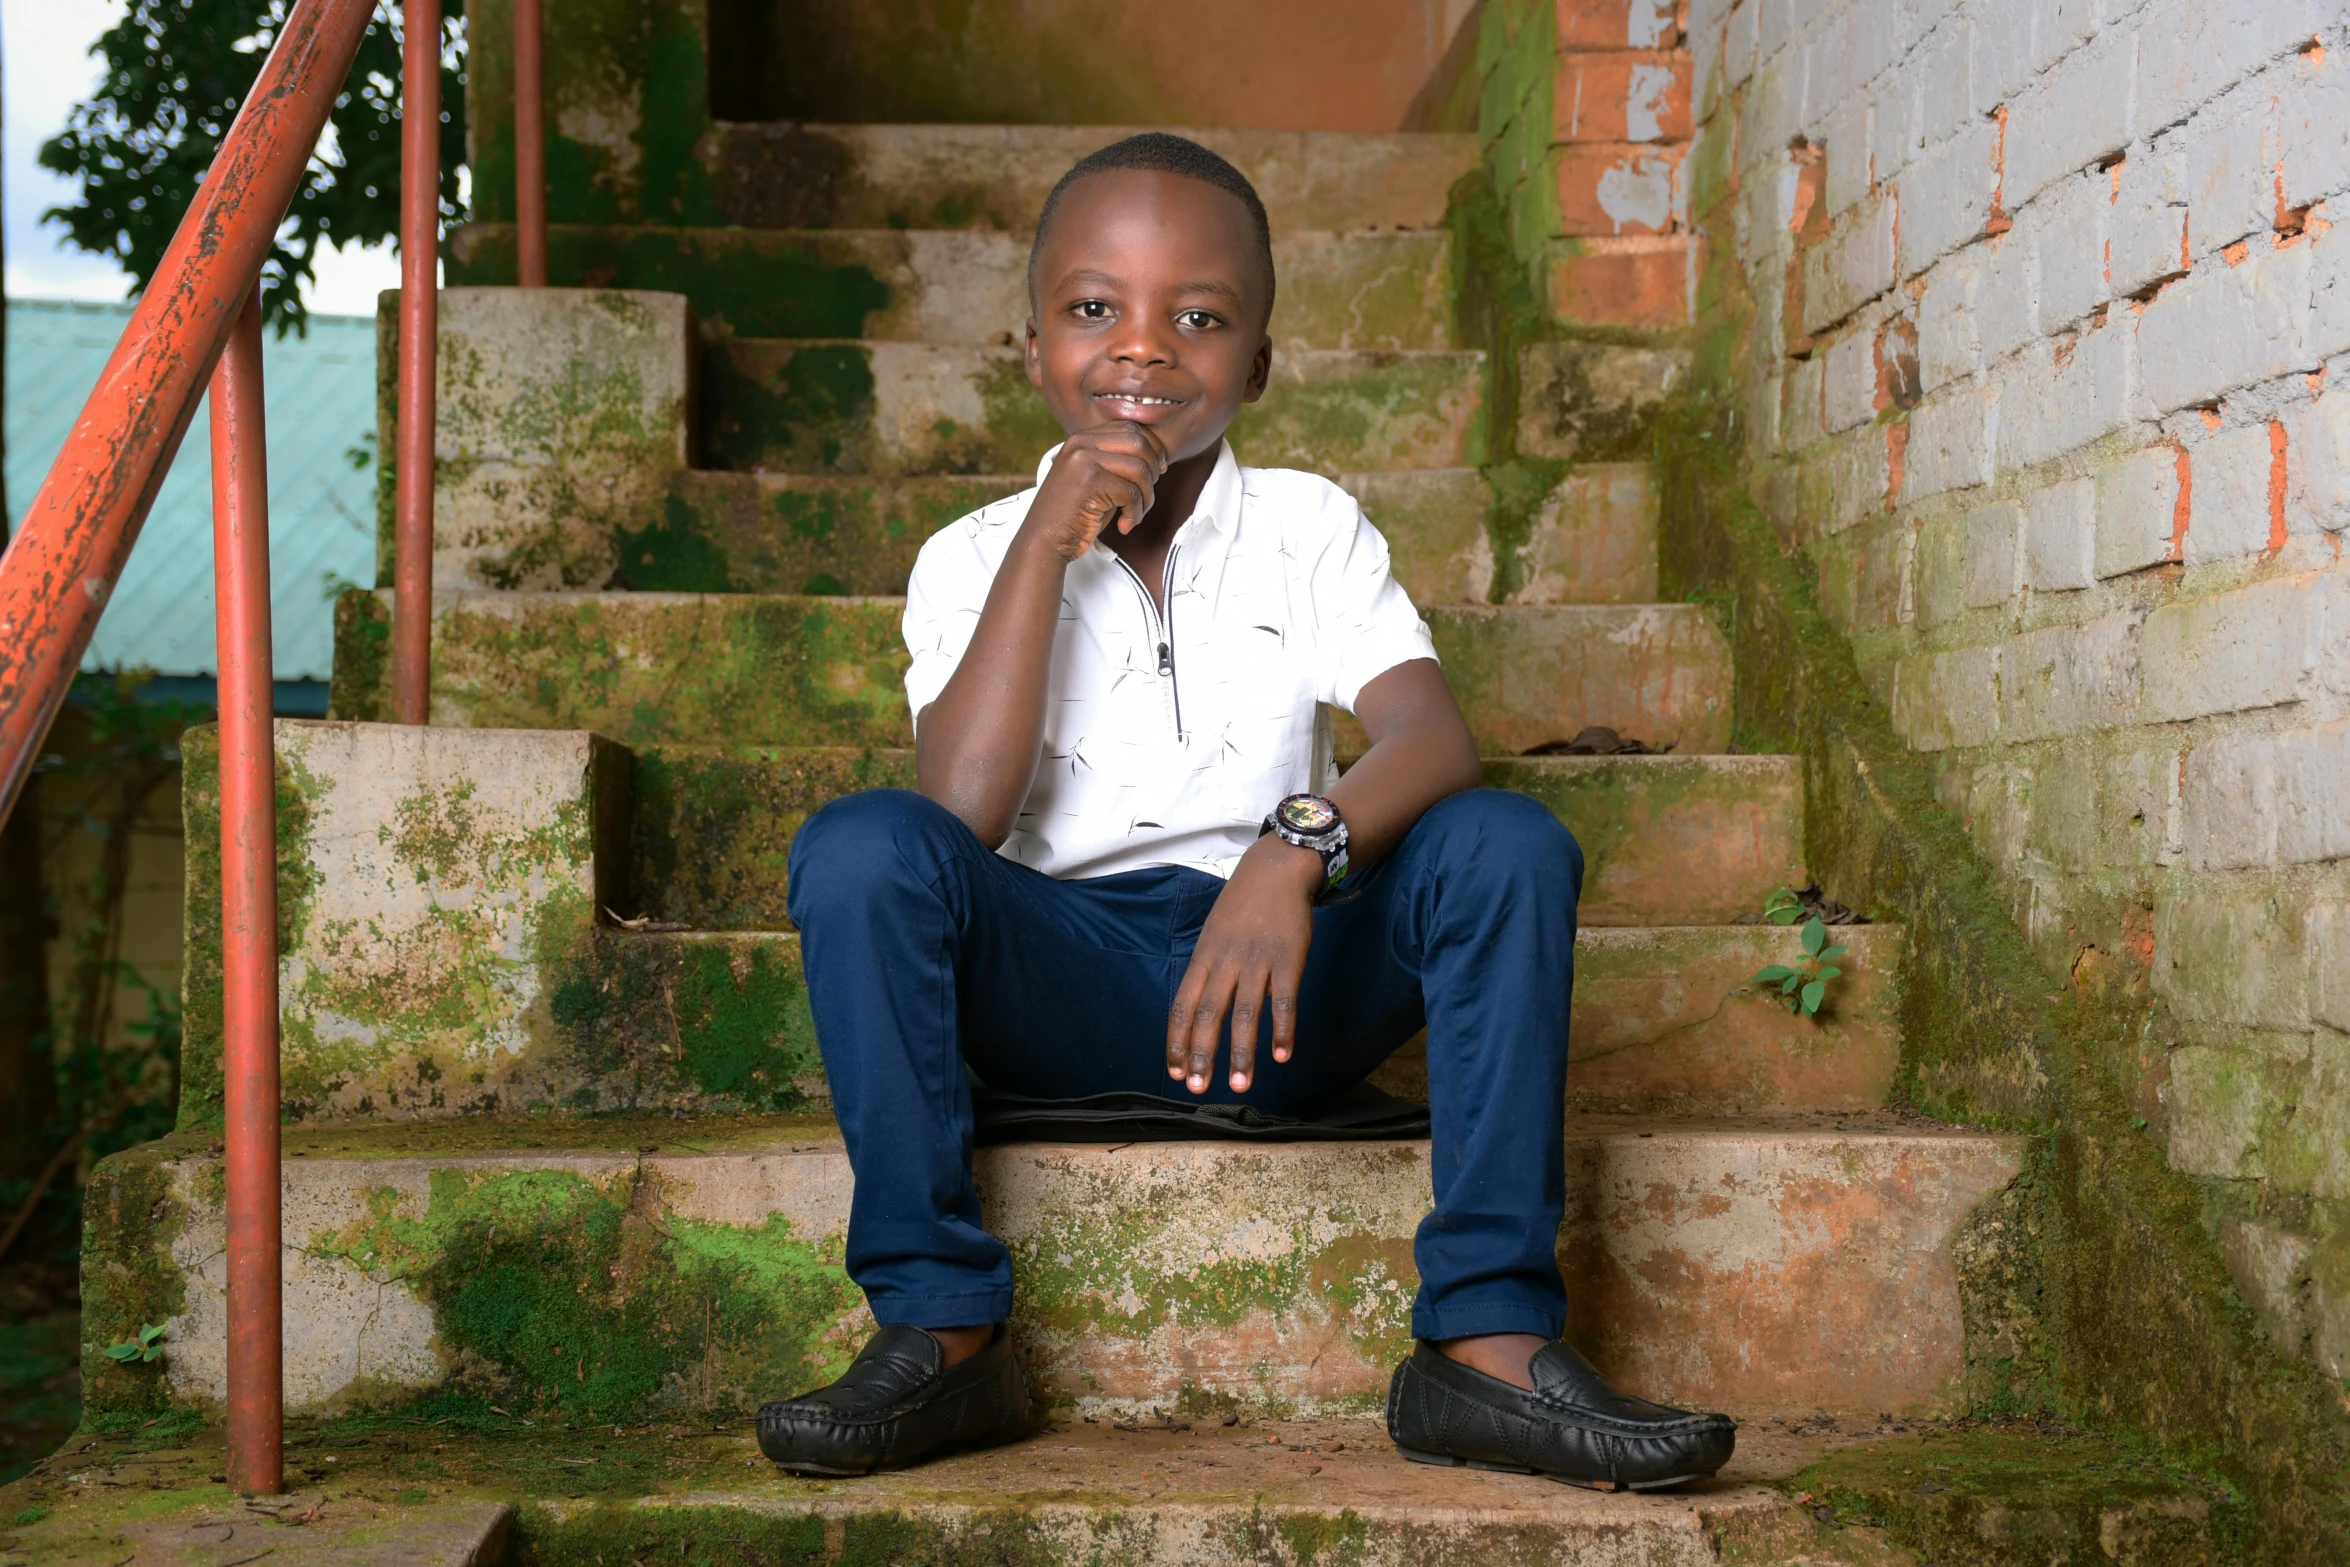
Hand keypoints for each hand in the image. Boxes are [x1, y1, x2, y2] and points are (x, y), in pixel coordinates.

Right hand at [1025, 420, 1169, 560]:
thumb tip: (1160, 457)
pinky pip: (1131, 493)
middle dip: (1152, 471)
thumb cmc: (1075, 515)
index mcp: (1082, 438)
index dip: (1152, 448)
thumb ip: (1118, 462)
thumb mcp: (1095, 478)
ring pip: (1139, 469)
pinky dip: (1135, 513)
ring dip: (1146, 497)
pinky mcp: (1091, 482)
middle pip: (1140, 443)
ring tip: (1134, 514)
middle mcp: (1081, 443)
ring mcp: (1084, 460)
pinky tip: (1124, 525)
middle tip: (1145, 496)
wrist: (1045, 541)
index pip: (1130, 427)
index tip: (1158, 470)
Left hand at [1167, 837, 1322, 1093]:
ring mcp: (1257, 961)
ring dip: (1242, 1052)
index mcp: (1204, 958)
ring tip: (1240, 1085)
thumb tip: (1200, 1014)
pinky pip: (1284, 1000)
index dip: (1177, 1040)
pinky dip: (1283, 1029)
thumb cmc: (1242, 908)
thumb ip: (1209, 973)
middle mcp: (1226, 962)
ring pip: (1245, 1013)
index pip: (1182, 1006)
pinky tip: (1283, 1055)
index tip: (1174, 1071)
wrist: (1276, 870)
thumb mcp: (1213, 935)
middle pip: (1208, 1014)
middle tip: (1198, 1089)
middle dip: (1202, 1054)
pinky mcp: (1289, 959)